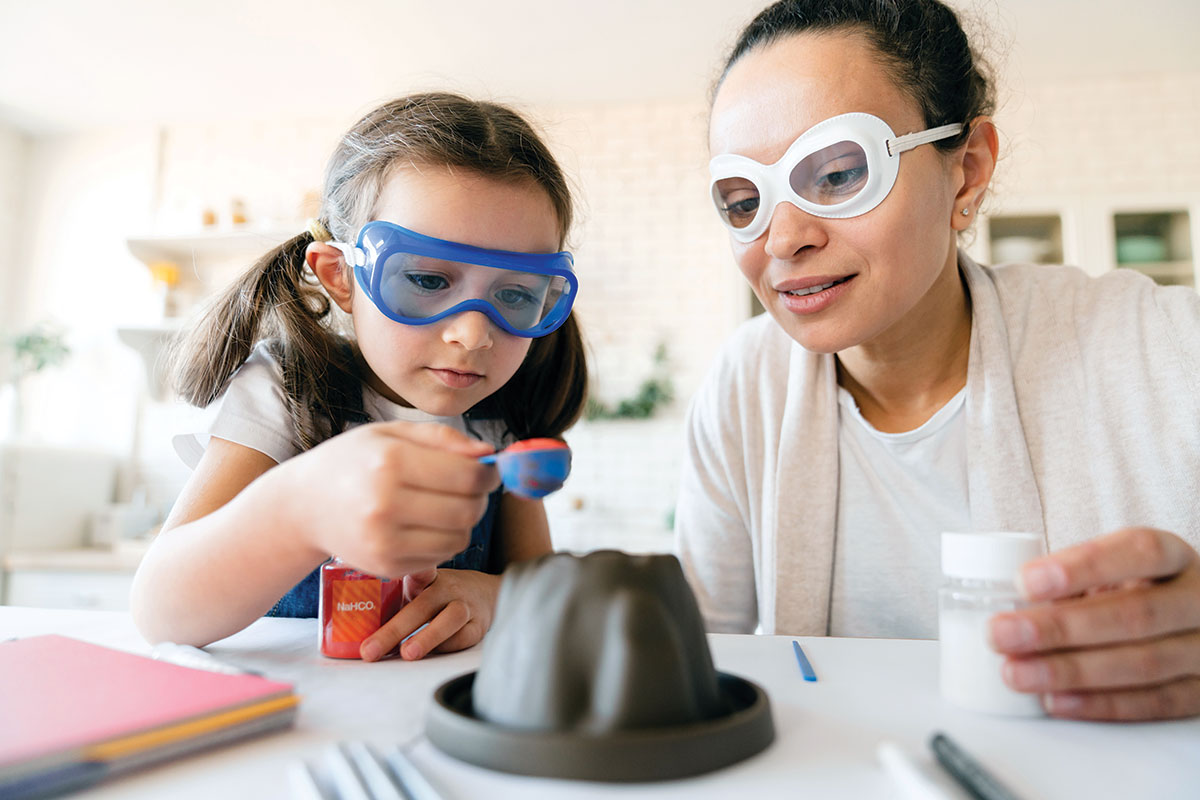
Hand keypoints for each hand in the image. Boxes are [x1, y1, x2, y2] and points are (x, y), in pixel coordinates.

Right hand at [275, 421, 498, 577]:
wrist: (302, 506)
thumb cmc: (352, 462)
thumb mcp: (391, 433)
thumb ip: (442, 438)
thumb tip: (489, 454)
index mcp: (389, 462)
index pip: (467, 476)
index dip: (489, 474)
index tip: (489, 471)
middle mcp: (385, 505)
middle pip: (468, 511)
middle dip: (479, 499)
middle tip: (470, 488)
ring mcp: (384, 541)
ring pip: (459, 539)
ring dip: (463, 523)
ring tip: (443, 505)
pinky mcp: (385, 567)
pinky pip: (439, 557)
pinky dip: (442, 541)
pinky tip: (422, 525)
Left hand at [359, 569, 500, 661]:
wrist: (487, 593)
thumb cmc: (440, 593)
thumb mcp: (420, 585)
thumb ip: (392, 593)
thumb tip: (342, 614)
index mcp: (427, 577)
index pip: (416, 571)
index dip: (404, 572)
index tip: (384, 573)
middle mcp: (447, 588)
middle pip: (423, 605)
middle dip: (394, 629)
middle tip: (370, 650)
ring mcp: (465, 606)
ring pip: (450, 619)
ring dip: (428, 636)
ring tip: (407, 653)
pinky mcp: (478, 626)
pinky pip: (464, 637)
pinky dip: (447, 646)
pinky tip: (429, 655)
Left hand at [988, 527, 1199, 719]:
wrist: (1187, 620)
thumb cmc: (1132, 591)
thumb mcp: (1111, 572)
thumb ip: (1071, 583)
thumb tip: (1011, 608)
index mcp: (1176, 557)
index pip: (1139, 551)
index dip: (1082, 567)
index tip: (1025, 581)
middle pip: (1135, 614)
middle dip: (1060, 627)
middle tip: (1002, 633)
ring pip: (1143, 664)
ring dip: (1071, 671)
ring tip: (1017, 672)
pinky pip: (1155, 704)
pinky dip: (1100, 704)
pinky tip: (1057, 700)